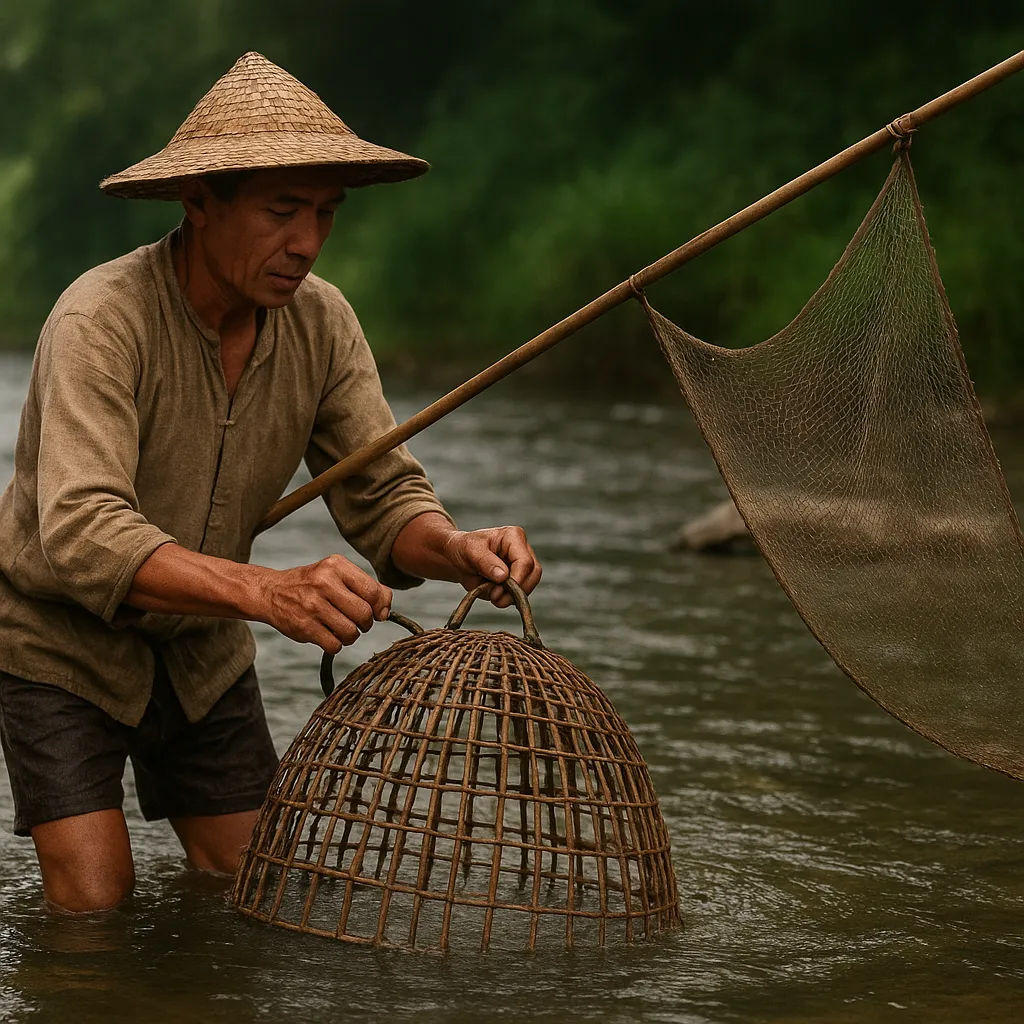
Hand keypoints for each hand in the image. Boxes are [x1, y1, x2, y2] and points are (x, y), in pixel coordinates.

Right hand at [257, 553, 391, 652]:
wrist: (271, 592)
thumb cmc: (312, 584)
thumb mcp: (336, 574)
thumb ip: (365, 587)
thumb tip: (385, 611)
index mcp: (336, 566)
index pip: (373, 591)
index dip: (380, 606)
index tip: (376, 612)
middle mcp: (324, 583)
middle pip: (364, 614)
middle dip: (365, 623)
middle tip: (356, 621)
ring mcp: (312, 605)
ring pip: (351, 632)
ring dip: (351, 636)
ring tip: (341, 628)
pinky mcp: (304, 627)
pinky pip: (335, 645)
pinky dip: (336, 644)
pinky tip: (327, 635)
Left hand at [442, 526, 542, 607]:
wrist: (457, 558)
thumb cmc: (463, 548)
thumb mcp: (470, 551)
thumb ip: (486, 562)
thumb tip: (503, 576)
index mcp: (513, 537)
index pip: (525, 562)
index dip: (516, 579)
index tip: (498, 592)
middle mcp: (522, 549)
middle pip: (533, 573)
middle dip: (517, 590)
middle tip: (497, 599)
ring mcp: (521, 564)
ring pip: (531, 584)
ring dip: (514, 596)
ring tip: (494, 598)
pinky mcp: (518, 577)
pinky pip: (522, 592)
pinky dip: (510, 598)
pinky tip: (496, 597)